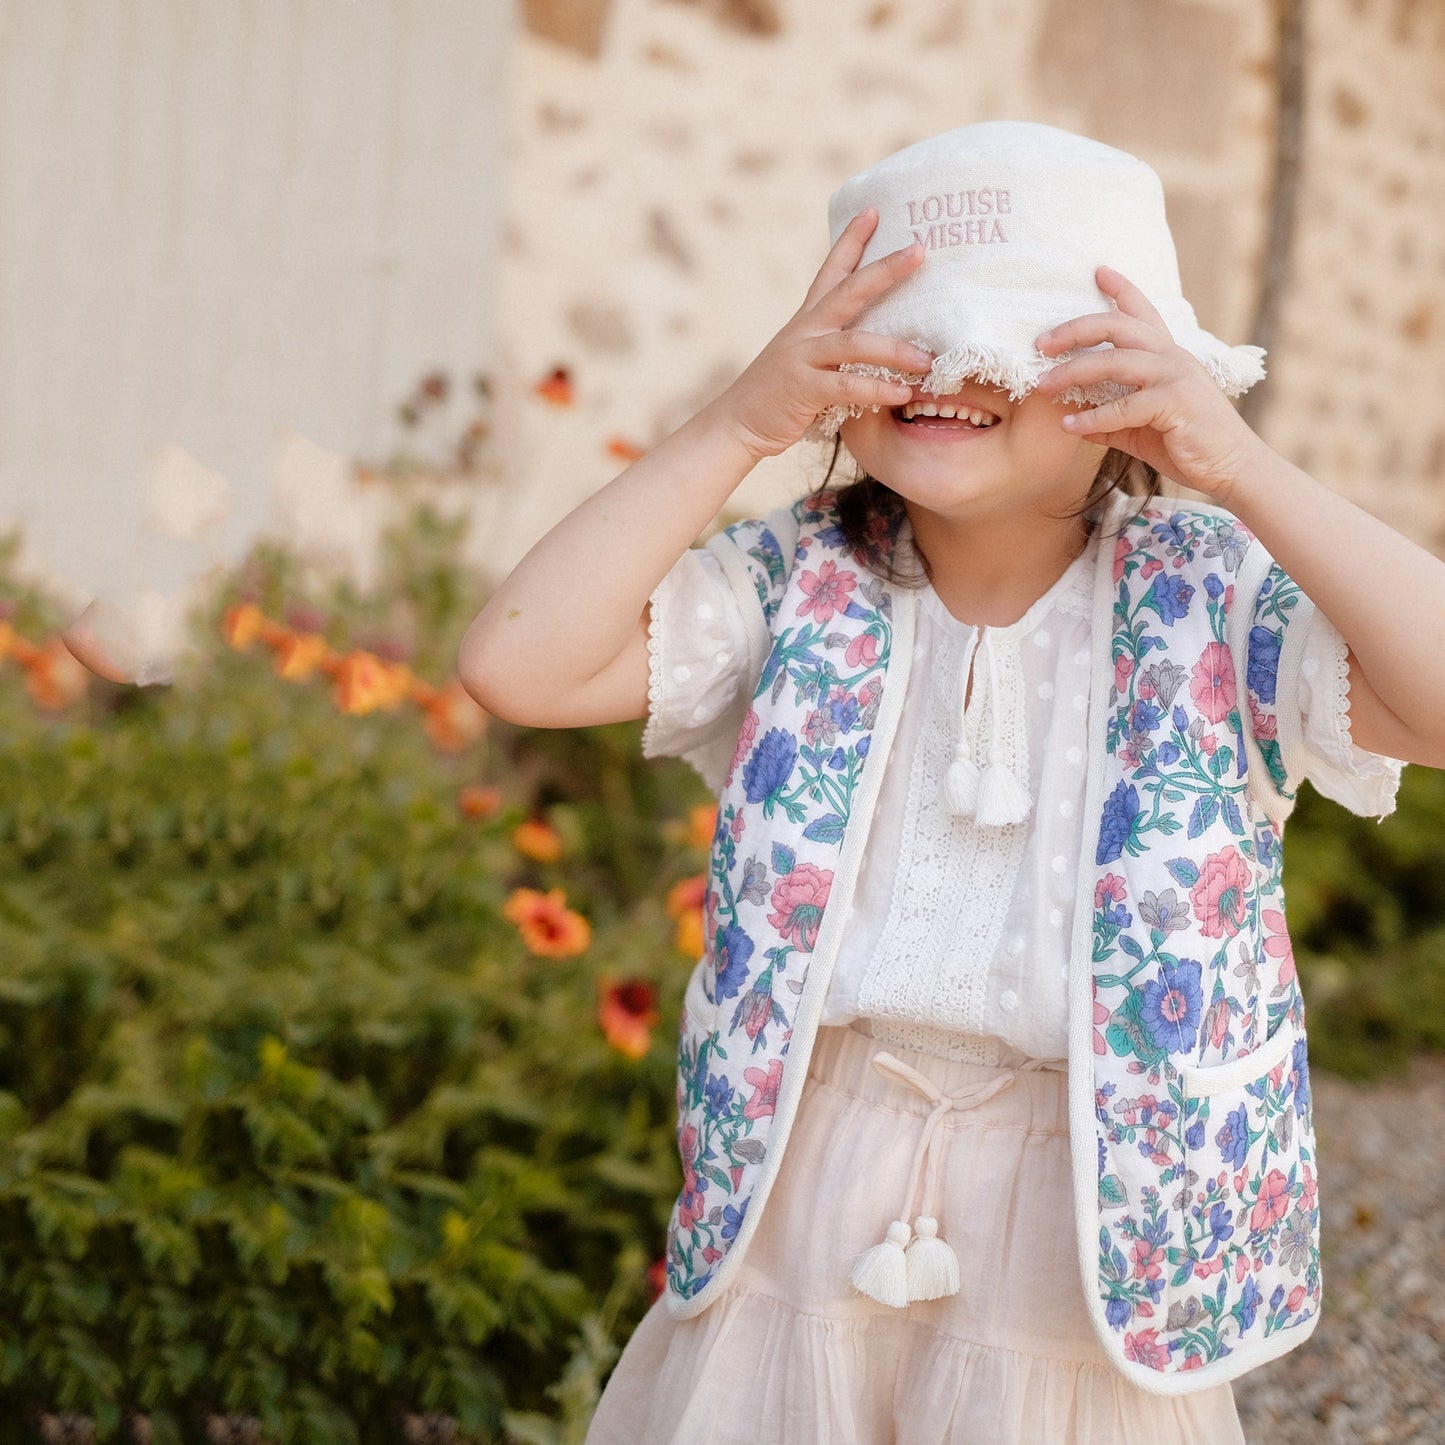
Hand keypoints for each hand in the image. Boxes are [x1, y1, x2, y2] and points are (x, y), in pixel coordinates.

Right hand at [712, 209, 934, 460]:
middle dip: (885, 269)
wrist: (738, 422)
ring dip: (895, 350)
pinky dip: (877, 389)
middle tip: (919, 251)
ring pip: (855, 343)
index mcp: (807, 319)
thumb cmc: (780, 393)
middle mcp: (805, 330)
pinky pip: (846, 385)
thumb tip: (882, 341)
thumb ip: (836, 346)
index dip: (851, 239)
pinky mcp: (803, 388)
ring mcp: (802, 357)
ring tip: (926, 360)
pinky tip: (902, 393)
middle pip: (849, 291)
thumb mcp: (806, 358)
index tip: (874, 210)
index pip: (831, 269)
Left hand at [1032, 265, 1267, 502]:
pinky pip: (1124, 406)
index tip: (1099, 271)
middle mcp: (1171, 357)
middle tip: (1040, 343)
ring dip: (1072, 373)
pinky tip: (1069, 426)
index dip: (1122, 290)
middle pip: (1117, 326)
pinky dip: (1093, 417)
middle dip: (1075, 329)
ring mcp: (1175, 377)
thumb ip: (1110, 421)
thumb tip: (1072, 422)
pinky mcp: (1176, 403)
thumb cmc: (1187, 445)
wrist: (1231, 468)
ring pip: (1114, 361)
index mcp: (1167, 356)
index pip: (1143, 313)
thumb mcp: (1140, 429)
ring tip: (1042, 387)